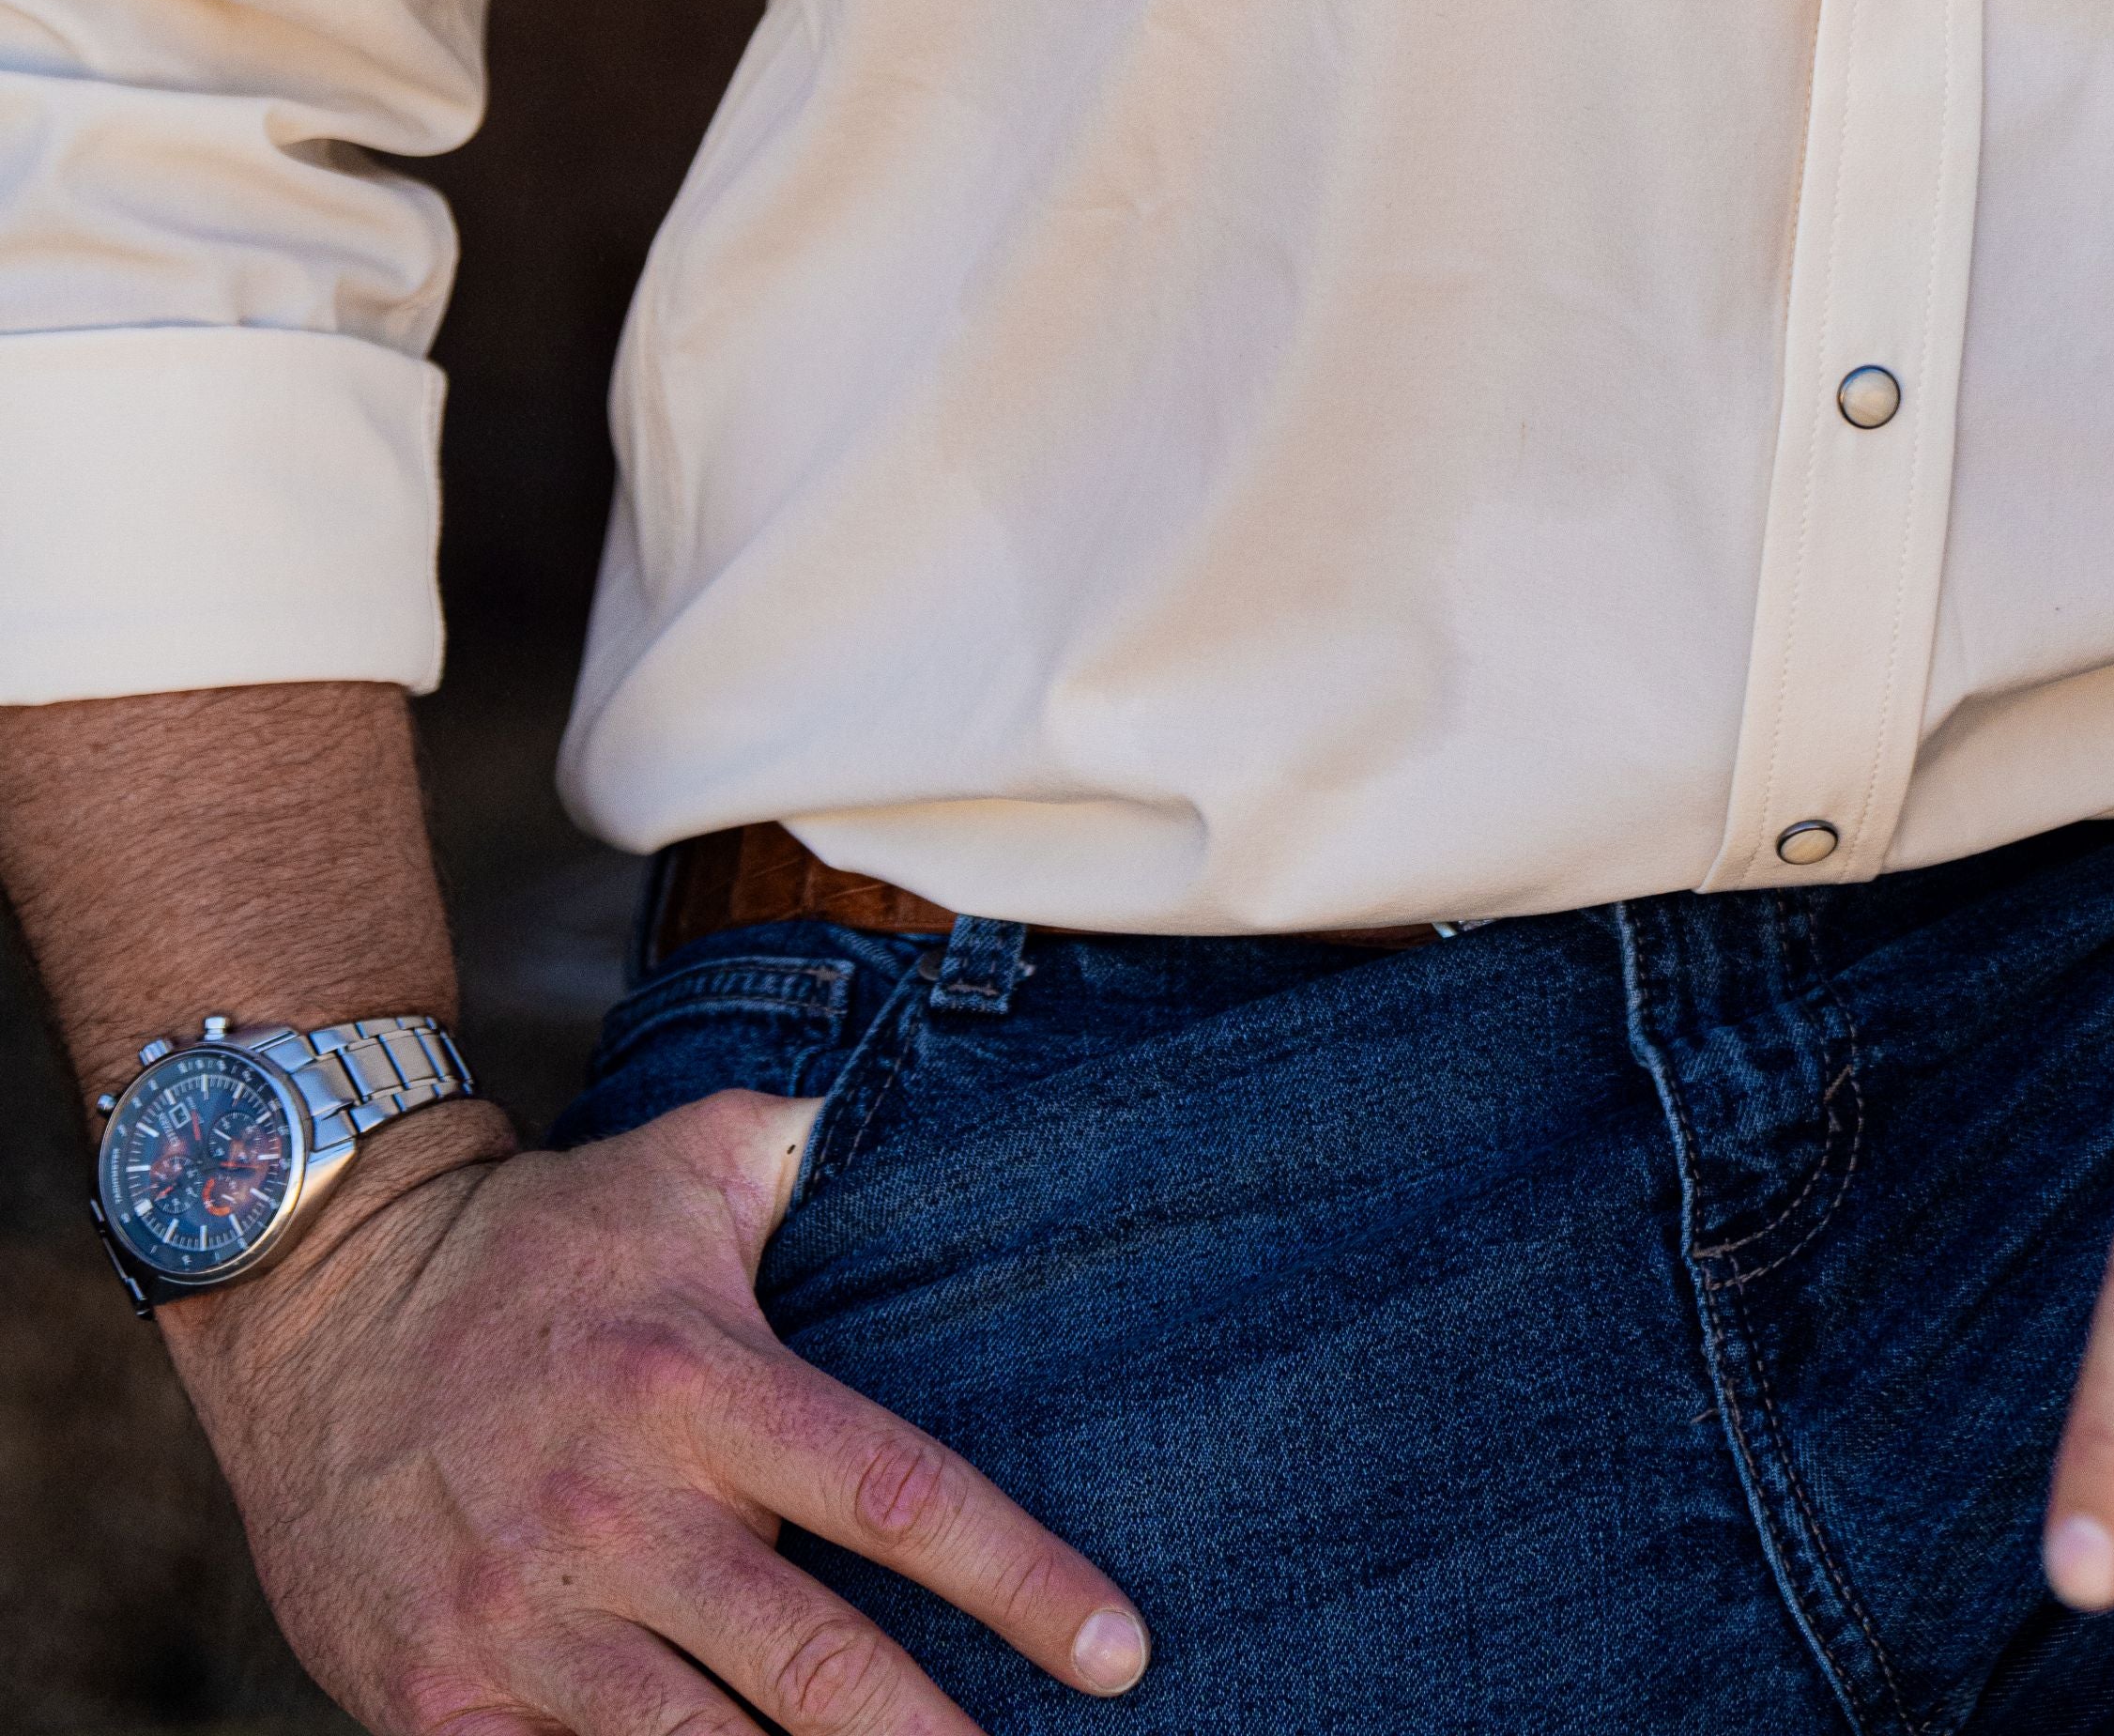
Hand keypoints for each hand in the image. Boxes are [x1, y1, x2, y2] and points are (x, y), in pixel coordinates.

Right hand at [165, 1086, 1150, 1735]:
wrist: (315, 1297)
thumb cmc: (530, 1238)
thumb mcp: (679, 1166)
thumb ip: (798, 1153)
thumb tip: (898, 1112)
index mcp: (702, 1386)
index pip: (898, 1498)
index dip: (1021, 1582)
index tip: (1121, 1647)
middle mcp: (622, 1511)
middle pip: (816, 1666)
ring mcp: (523, 1619)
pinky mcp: (435, 1699)